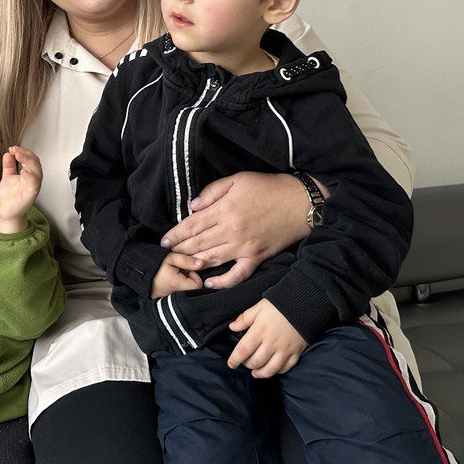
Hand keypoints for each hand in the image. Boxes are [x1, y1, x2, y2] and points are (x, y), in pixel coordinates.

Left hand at [0, 146, 41, 232]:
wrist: (7, 212)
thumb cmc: (10, 197)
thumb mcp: (8, 177)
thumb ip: (9, 166)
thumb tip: (8, 153)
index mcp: (29, 174)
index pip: (31, 159)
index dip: (23, 151)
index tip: (13, 148)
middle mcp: (33, 179)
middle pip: (35, 162)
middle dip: (26, 154)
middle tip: (16, 149)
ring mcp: (33, 187)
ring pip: (37, 171)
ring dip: (28, 161)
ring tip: (18, 155)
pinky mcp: (31, 195)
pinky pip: (34, 184)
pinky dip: (30, 176)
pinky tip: (23, 171)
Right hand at [150, 252, 203, 298]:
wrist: (137, 272)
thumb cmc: (153, 264)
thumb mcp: (170, 258)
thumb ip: (187, 260)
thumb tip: (202, 263)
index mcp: (178, 285)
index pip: (198, 284)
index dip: (194, 275)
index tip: (185, 269)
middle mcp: (175, 296)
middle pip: (193, 290)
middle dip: (189, 280)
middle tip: (178, 272)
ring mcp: (170, 300)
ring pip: (186, 293)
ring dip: (183, 284)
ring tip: (173, 277)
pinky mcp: (165, 301)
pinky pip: (178, 296)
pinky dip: (176, 289)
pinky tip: (170, 282)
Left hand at [158, 172, 313, 289]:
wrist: (300, 203)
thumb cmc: (268, 188)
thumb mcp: (238, 180)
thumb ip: (213, 192)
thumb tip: (193, 206)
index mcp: (225, 210)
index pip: (192, 225)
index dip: (175, 234)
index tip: (164, 241)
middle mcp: (232, 231)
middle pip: (198, 243)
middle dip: (179, 249)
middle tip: (167, 254)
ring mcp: (244, 247)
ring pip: (212, 259)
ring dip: (194, 263)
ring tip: (181, 265)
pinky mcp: (256, 257)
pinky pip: (237, 274)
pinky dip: (222, 282)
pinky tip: (209, 283)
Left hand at [227, 299, 305, 377]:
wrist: (305, 304)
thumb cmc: (279, 304)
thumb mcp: (259, 307)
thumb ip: (245, 318)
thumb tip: (232, 327)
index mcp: (260, 331)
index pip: (243, 350)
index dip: (235, 359)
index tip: (231, 364)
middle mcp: (271, 343)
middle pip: (255, 362)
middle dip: (247, 365)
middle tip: (245, 363)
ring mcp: (284, 350)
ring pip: (270, 369)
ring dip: (260, 373)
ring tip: (255, 373)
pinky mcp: (296, 352)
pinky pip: (285, 368)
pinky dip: (277, 371)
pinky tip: (271, 369)